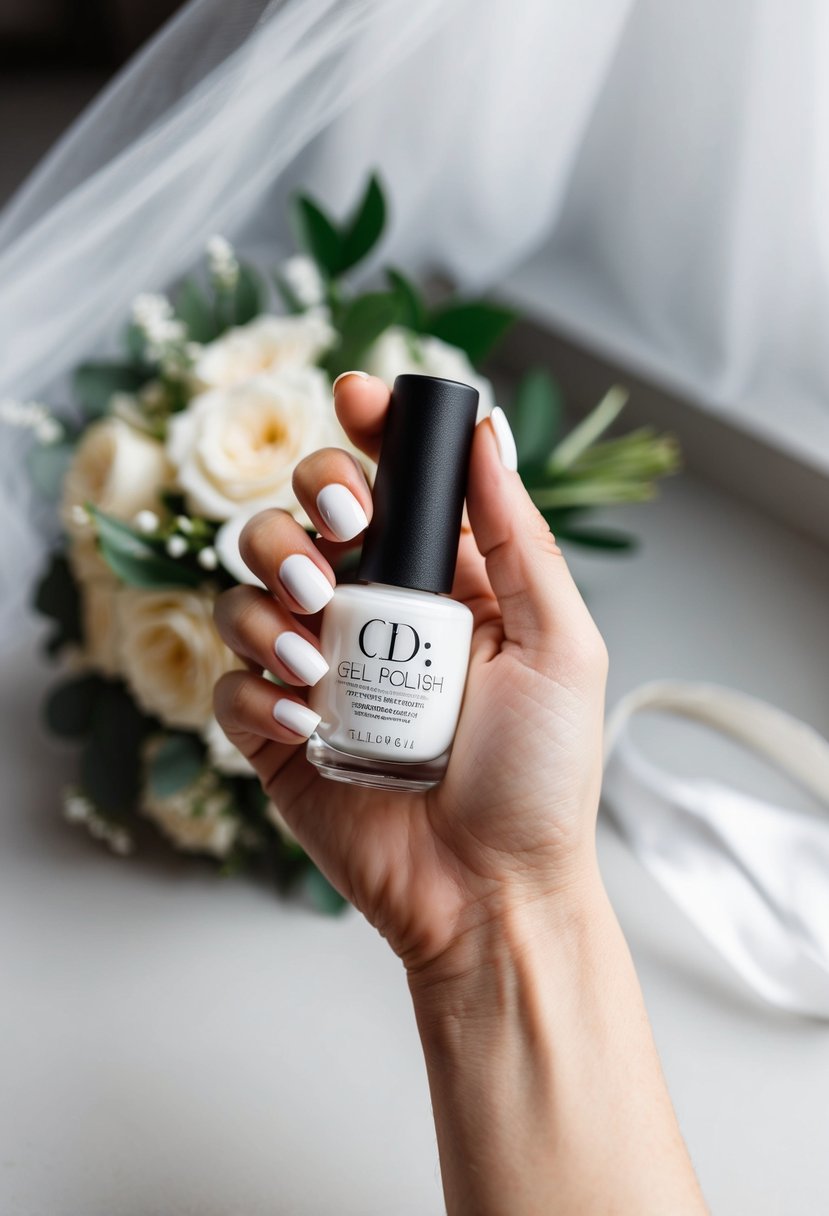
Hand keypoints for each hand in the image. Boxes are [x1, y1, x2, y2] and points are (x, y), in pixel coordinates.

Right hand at [213, 373, 607, 974]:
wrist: (492, 893)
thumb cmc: (540, 778)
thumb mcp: (559, 644)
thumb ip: (520, 538)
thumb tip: (486, 434)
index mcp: (441, 584)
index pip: (389, 485)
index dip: (365, 430)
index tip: (354, 396)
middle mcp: (371, 617)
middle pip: (300, 519)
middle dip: (303, 512)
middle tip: (336, 545)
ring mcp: (319, 673)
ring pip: (248, 589)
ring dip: (267, 602)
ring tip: (317, 656)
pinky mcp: (277, 734)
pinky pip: (231, 684)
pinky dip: (256, 692)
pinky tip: (303, 720)